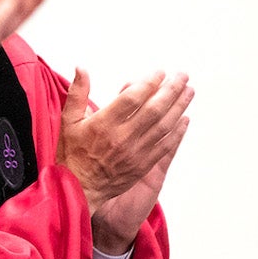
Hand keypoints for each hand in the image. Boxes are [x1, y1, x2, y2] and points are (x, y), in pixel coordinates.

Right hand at [60, 70, 192, 241]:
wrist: (78, 189)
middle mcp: (122, 138)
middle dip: (171, 90)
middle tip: (182, 76)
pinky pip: (165, 146)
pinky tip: (185, 119)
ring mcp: (135, 153)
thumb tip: (82, 68)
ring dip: (179, 107)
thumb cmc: (72, 154)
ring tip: (189, 91)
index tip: (160, 72)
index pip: (132, 98)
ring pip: (163, 126)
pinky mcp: (142, 165)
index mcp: (103, 124)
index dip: (149, 83)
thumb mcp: (68, 120)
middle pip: (154, 110)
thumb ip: (77, 93)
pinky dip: (177, 132)